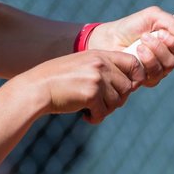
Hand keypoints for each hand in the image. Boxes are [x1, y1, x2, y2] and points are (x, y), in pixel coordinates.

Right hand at [18, 50, 143, 122]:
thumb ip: (103, 69)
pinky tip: (85, 116)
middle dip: (117, 99)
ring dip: (105, 110)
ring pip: (117, 101)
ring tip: (91, 109)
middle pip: (127, 87)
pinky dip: (96, 118)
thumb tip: (129, 86)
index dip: (136, 78)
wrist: (37, 88)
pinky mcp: (91, 94)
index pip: (133, 63)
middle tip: (102, 104)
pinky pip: (104, 112)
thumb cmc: (58, 80)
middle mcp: (101, 64)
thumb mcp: (82, 65)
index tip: (127, 88)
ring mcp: (97, 78)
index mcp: (100, 55)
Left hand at [87, 6, 173, 86]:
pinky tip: (139, 51)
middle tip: (161, 35)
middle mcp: (172, 55)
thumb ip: (172, 23)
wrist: (108, 38)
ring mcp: (161, 68)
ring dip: (158, 50)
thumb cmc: (131, 26)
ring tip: (144, 40)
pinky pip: (157, 73)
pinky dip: (149, 59)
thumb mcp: (153, 16)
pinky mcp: (148, 78)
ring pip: (171, 65)